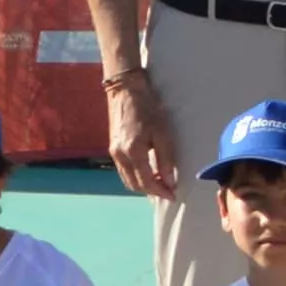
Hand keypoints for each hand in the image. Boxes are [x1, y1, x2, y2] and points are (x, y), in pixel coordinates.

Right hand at [103, 64, 177, 198]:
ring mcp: (114, 152)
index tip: (173, 195)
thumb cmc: (148, 108)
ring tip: (159, 184)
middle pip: (135, 185)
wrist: (126, 91)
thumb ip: (165, 160)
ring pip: (127, 179)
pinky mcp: (112, 147)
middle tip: (167, 191)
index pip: (147, 182)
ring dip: (142, 186)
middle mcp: (120, 156)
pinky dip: (135, 177)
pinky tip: (146, 173)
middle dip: (152, 191)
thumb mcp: (162, 133)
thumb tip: (170, 181)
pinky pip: (123, 170)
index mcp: (133, 152)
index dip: (161, 191)